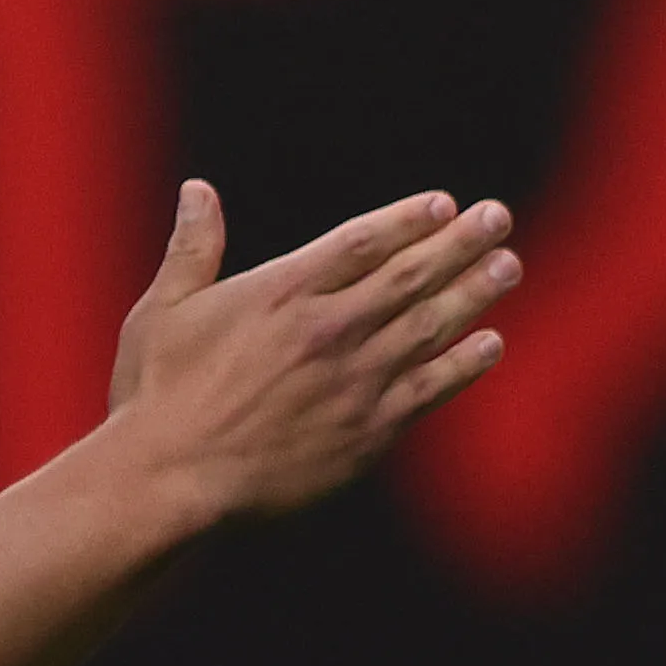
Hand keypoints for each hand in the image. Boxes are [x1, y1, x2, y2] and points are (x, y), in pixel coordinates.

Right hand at [105, 181, 516, 520]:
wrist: (172, 476)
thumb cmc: (157, 392)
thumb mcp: (162, 310)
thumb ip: (192, 248)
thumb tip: (198, 189)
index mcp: (279, 292)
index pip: (361, 242)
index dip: (408, 220)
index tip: (444, 204)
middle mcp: (328, 329)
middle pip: (411, 275)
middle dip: (461, 243)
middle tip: (499, 218)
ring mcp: (355, 379)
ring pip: (432, 324)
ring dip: (475, 292)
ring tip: (508, 267)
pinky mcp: (369, 428)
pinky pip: (432, 387)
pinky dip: (466, 362)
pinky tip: (491, 343)